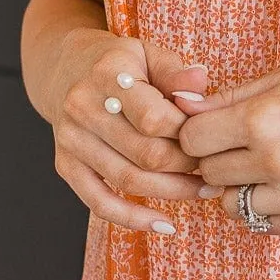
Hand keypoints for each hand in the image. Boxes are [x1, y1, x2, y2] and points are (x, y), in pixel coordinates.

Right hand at [51, 33, 214, 232]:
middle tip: (213, 166)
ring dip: (173, 192)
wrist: (66, 69)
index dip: (189, 134)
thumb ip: (175, 72)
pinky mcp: (65, 165)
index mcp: (107, 75)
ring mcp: (71, 140)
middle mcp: (82, 108)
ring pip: (129, 181)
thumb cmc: (120, 63)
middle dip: (187, 166)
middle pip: (146, 154)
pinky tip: (165, 225)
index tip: (209, 136)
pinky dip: (133, 219)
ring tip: (204, 191)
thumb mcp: (149, 54)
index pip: (155, 118)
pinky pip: (99, 202)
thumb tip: (201, 83)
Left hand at [175, 64, 279, 235]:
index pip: (193, 139)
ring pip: (231, 203)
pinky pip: (261, 222)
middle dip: (220, 159)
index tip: (216, 128)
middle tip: (246, 145)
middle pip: (209, 172)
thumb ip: (229, 96)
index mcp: (263, 118)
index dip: (199, 133)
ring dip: (240, 187)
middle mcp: (275, 160)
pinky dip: (266, 206)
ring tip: (269, 165)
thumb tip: (180, 104)